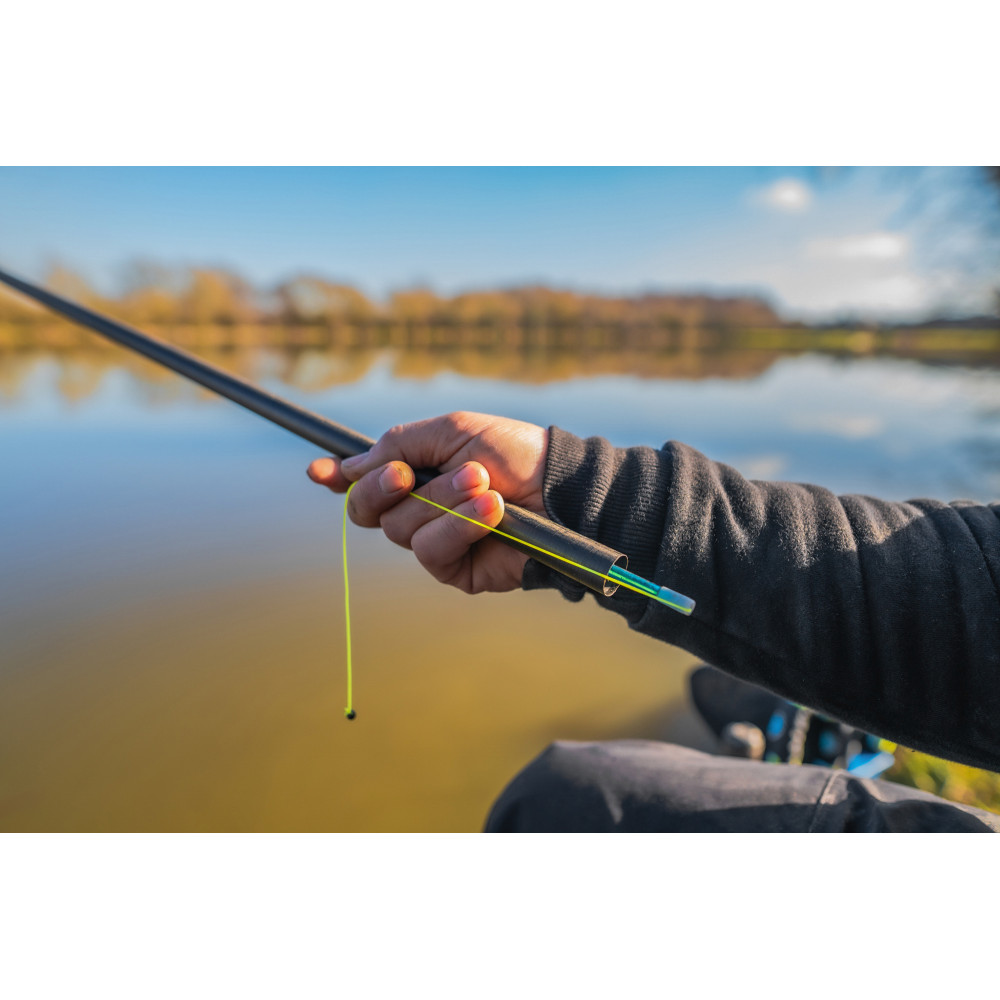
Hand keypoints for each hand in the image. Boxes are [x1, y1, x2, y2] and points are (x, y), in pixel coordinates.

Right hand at [307, 411, 547, 593]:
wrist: (560, 486)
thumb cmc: (513, 452)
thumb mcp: (452, 431)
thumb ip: (398, 444)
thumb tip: (349, 466)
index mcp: (416, 471)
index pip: (364, 479)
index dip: (337, 476)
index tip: (318, 471)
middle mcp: (419, 507)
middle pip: (365, 510)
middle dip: (381, 488)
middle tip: (408, 474)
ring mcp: (436, 540)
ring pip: (399, 529)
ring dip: (441, 501)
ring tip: (483, 483)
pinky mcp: (456, 569)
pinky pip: (431, 551)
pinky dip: (458, 527)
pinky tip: (491, 512)